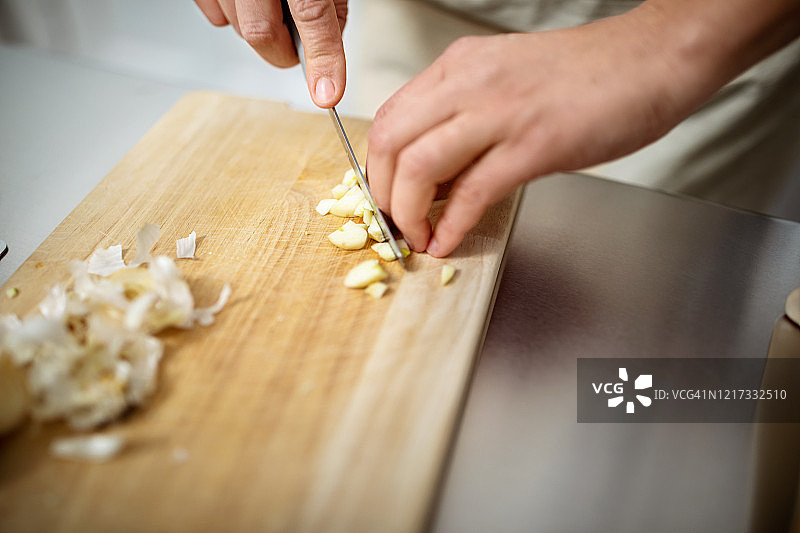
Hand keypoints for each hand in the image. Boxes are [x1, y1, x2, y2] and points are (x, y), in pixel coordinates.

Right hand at [194, 0, 347, 106]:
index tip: (327, 93)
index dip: (322, 59)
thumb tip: (324, 56)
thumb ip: (330, 10)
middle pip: (260, 31)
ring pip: (234, 26)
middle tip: (297, 53)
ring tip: (273, 7)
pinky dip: (231, 17)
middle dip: (282, 53)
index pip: (312, 15)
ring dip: (259, 31)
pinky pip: (213, 13)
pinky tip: (248, 0)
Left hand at [366, 8, 708, 256]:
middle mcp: (470, 83)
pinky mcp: (535, 145)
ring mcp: (501, 113)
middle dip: (382, 194)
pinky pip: (474, 192)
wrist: (650, 60)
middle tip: (393, 224)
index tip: (384, 197)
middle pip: (391, 142)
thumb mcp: (505, 83)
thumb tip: (436, 174)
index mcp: (460, 67)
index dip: (376, 168)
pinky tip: (447, 242)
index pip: (389, 118)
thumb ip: (464, 120)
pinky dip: (451, 225)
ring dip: (408, 213)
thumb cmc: (584, 76)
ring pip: (421, 166)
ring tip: (416, 237)